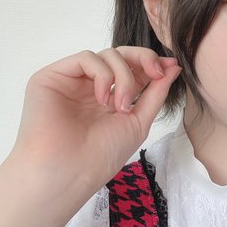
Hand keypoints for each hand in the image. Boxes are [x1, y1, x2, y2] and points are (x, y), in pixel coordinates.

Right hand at [10, 46, 180, 204]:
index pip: (133, 70)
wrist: (69, 172)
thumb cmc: (101, 155)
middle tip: (156, 73)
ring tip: (121, 106)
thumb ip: (155, 93)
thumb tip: (173, 67)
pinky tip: (103, 99)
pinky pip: (86, 58)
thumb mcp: (138, 121)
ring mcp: (71, 81)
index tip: (171, 67)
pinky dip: (103, 74)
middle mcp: (90, 87)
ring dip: (124, 76)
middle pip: (121, 55)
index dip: (152, 64)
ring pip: (107, 55)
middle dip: (144, 59)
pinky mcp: (52, 77)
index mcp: (110, 98)